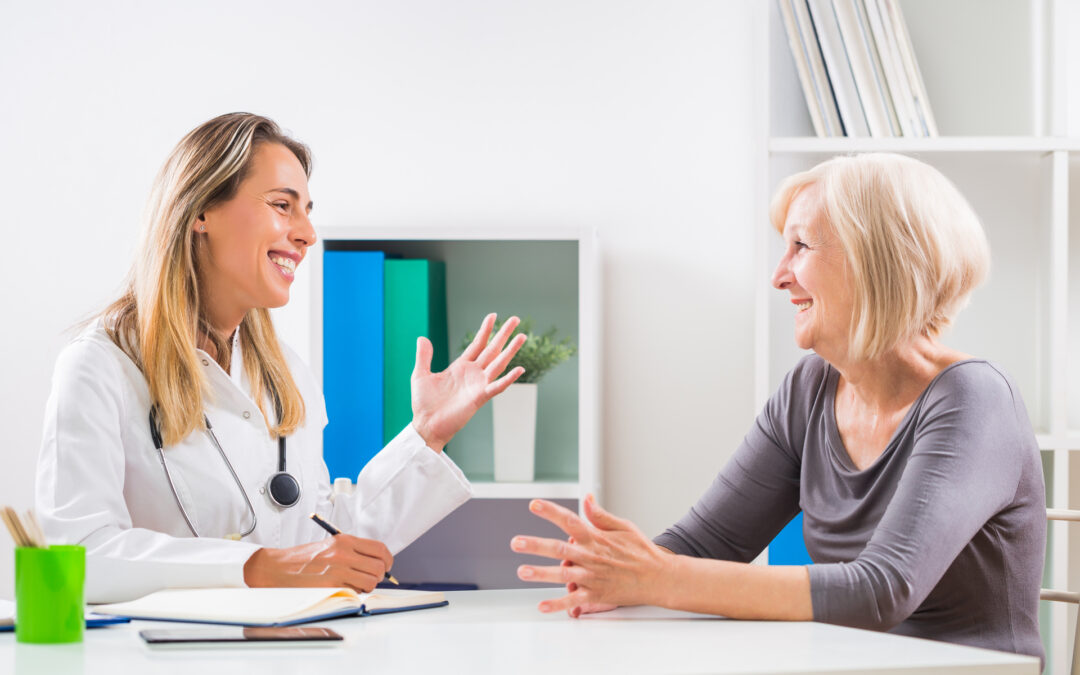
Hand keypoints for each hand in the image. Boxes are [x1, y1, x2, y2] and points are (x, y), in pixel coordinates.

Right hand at [243, 535, 392, 591]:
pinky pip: (356, 592)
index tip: (386, 566)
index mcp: (345, 540)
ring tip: (356, 585)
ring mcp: (339, 570)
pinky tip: (345, 590)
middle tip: (370, 578)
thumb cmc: (303, 559)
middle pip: (380, 567)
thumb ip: (353, 551)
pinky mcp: (332, 586)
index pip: (380, 549)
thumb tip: (376, 562)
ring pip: (371, 582)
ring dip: (368, 587)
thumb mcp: (330, 546)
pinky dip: (355, 594)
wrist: (278, 569)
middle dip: (379, 575)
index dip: (387, 560)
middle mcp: (344, 553)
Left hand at [411, 313, 526, 451]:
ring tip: (522, 336)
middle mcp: (473, 374)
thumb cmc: (424, 403)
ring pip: (498, 363)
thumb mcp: (420, 375)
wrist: (425, 424)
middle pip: (492, 349)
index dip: (485, 330)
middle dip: (503, 334)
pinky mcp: (479, 398)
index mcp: (460, 366)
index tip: (493, 315)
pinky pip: (497, 387)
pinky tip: (520, 369)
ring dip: (510, 350)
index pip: (477, 344)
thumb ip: (424, 357)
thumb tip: (422, 338)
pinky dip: (508, 379)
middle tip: (516, 319)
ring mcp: (478, 385)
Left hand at [510, 495, 676, 613]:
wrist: (659, 578)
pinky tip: (542, 606)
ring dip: (541, 573)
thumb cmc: (641, 552)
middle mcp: (591, 556)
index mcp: (596, 538)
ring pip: (562, 574)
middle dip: (535, 545)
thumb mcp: (623, 526)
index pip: (569, 520)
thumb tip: (586, 497)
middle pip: (559, 548)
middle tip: (516, 542)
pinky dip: (558, 604)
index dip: (550, 512)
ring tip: (522, 571)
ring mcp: (593, 576)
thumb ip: (600, 515)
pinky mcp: (597, 595)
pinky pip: (574, 600)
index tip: (534, 505)